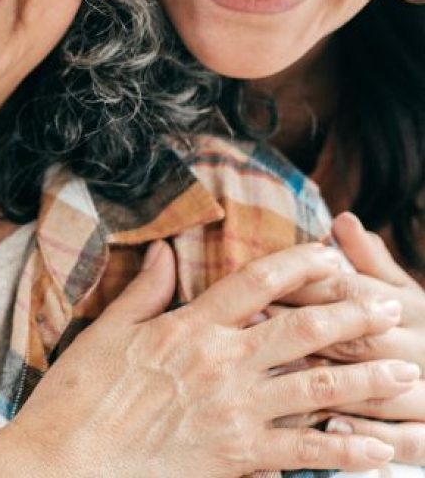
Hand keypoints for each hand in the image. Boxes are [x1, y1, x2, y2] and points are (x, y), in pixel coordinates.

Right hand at [5, 240, 416, 477]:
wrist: (68, 461)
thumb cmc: (79, 394)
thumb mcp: (107, 331)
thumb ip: (144, 291)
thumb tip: (162, 249)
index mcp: (187, 327)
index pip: (253, 284)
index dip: (297, 265)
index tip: (329, 256)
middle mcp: (219, 364)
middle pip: (300, 332)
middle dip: (352, 318)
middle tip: (391, 309)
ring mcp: (232, 413)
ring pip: (315, 391)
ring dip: (365, 380)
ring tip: (405, 372)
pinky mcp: (237, 459)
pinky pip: (304, 454)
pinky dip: (345, 453)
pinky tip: (377, 451)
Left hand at [279, 211, 424, 463]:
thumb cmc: (415, 328)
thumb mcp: (400, 291)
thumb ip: (370, 261)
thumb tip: (343, 219)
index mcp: (414, 307)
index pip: (350, 290)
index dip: (303, 286)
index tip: (259, 287)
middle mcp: (424, 348)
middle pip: (356, 339)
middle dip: (301, 334)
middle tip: (251, 331)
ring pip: (376, 390)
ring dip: (327, 385)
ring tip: (278, 379)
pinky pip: (407, 439)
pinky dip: (370, 434)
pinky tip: (333, 427)